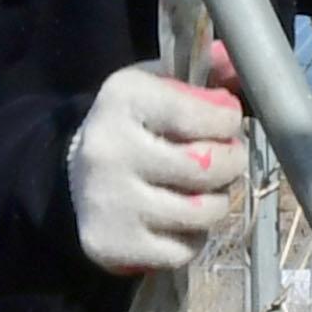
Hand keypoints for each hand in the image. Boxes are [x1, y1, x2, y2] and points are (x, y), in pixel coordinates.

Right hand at [68, 57, 241, 275]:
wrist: (72, 178)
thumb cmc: (132, 127)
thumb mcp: (157, 88)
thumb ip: (204, 76)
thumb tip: (238, 62)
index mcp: (124, 100)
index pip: (202, 115)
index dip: (229, 122)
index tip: (226, 123)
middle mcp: (111, 150)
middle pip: (208, 165)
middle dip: (230, 162)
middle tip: (222, 159)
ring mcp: (110, 202)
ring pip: (203, 211)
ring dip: (216, 202)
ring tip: (203, 189)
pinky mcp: (113, 244)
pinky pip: (184, 249)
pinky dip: (192, 238)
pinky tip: (177, 220)